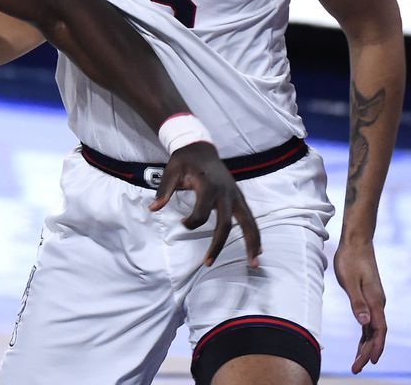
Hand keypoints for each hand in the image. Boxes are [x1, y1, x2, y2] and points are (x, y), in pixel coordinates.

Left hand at [150, 141, 261, 266]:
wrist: (201, 148)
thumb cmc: (185, 161)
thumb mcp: (171, 171)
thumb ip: (164, 190)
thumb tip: (153, 209)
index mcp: (209, 186)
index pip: (201, 214)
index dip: (190, 223)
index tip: (181, 223)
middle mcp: (226, 192)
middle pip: (226, 224)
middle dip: (218, 245)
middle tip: (208, 263)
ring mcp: (235, 195)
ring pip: (247, 222)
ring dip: (251, 242)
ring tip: (254, 263)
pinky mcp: (239, 197)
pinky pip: (250, 218)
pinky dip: (255, 233)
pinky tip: (258, 248)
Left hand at [334, 238, 386, 372]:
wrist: (357, 242)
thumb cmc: (350, 259)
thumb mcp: (349, 280)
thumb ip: (357, 302)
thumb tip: (364, 323)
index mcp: (376, 301)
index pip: (378, 330)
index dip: (374, 347)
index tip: (368, 362)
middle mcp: (379, 303)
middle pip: (376, 334)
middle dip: (368, 352)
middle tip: (356, 369)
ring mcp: (375, 301)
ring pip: (373, 329)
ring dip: (367, 346)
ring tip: (358, 362)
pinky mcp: (369, 297)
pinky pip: (370, 322)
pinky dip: (366, 334)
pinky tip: (362, 343)